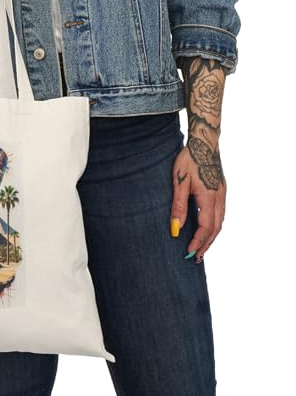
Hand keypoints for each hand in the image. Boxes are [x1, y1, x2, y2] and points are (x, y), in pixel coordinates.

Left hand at [170, 140, 225, 263]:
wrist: (204, 142)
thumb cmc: (188, 160)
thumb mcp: (179, 182)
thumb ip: (178, 206)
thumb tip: (176, 228)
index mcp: (209, 197)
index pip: (206, 227)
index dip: (198, 242)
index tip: (189, 252)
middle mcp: (220, 198)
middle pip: (215, 228)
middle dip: (206, 244)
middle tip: (196, 257)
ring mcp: (223, 194)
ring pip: (220, 222)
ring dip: (211, 237)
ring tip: (201, 248)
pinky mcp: (222, 190)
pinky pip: (220, 214)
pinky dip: (214, 226)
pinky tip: (207, 229)